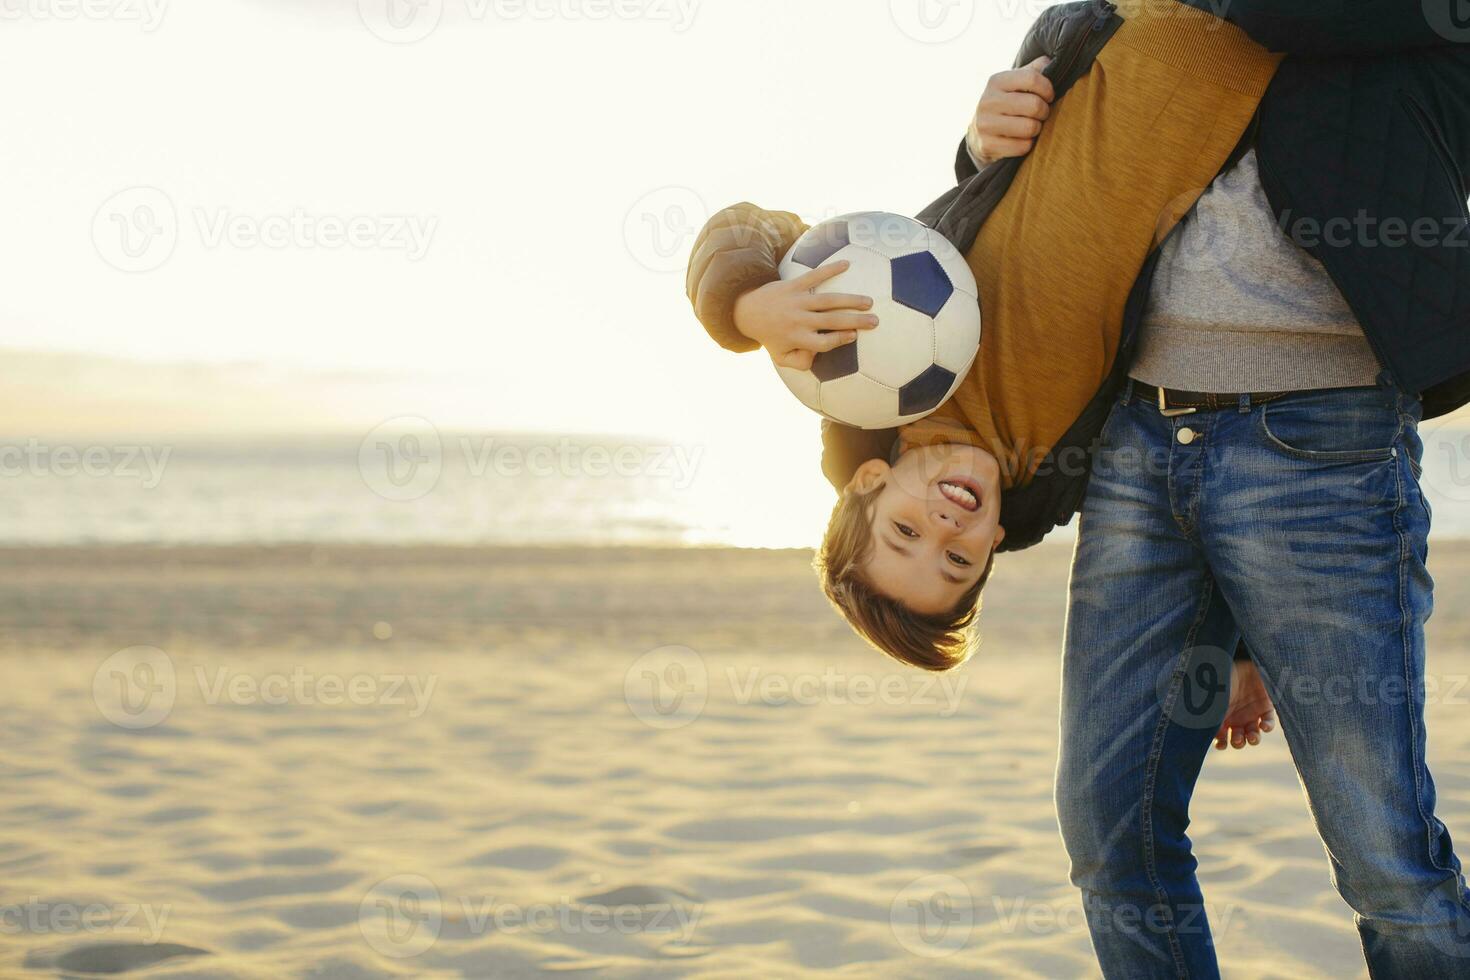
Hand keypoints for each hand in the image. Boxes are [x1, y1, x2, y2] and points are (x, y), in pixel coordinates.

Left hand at [733, 260, 877, 370]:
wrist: (747, 312)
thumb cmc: (771, 337)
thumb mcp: (781, 358)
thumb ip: (801, 363)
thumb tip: (820, 356)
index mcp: (797, 339)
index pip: (824, 343)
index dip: (840, 340)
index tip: (855, 335)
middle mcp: (798, 321)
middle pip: (831, 322)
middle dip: (855, 322)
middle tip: (875, 321)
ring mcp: (796, 301)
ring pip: (827, 301)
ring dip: (850, 300)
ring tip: (869, 302)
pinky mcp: (792, 285)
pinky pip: (813, 276)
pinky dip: (830, 269)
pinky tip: (847, 264)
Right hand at [967, 56, 1054, 166]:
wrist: (978, 134)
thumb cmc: (1007, 103)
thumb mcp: (1016, 83)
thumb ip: (1034, 70)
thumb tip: (1051, 62)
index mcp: (996, 81)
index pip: (1032, 78)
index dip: (1048, 89)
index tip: (1049, 96)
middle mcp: (987, 101)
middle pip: (1034, 105)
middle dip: (1044, 112)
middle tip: (1041, 114)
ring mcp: (985, 124)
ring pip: (1030, 128)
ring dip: (1037, 129)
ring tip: (1031, 127)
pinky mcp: (987, 145)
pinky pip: (1023, 146)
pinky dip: (1028, 145)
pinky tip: (1021, 140)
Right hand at [1214, 658, 1277, 750]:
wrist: (1241, 657)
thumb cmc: (1221, 672)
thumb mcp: (1210, 690)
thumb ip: (1206, 708)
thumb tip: (1198, 726)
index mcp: (1219, 714)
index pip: (1219, 734)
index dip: (1220, 742)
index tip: (1221, 743)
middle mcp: (1235, 716)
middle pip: (1236, 738)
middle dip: (1237, 742)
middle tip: (1236, 740)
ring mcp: (1251, 713)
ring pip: (1253, 734)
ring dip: (1252, 739)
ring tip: (1252, 737)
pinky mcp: (1265, 707)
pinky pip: (1268, 722)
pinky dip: (1267, 727)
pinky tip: (1264, 726)